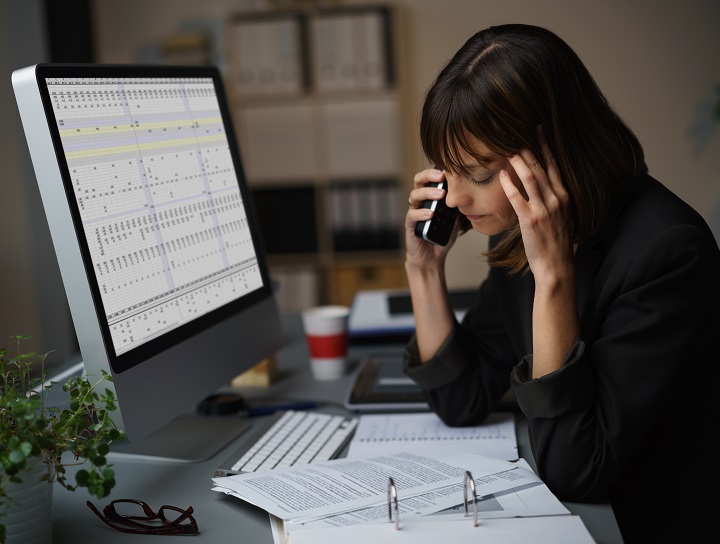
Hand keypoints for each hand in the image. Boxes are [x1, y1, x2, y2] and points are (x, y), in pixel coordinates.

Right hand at [405, 168, 458, 269]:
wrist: (432, 257)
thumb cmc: (442, 236)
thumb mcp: (455, 218)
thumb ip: (458, 206)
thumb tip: (470, 194)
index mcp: (430, 197)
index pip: (430, 178)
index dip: (437, 171)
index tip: (450, 170)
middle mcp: (420, 201)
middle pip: (418, 180)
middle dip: (429, 176)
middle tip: (442, 177)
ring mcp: (414, 212)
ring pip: (414, 195)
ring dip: (428, 193)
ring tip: (440, 195)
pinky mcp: (410, 225)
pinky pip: (412, 215)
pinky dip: (421, 213)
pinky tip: (430, 214)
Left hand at [499, 126, 573, 282]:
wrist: (557, 266)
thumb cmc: (556, 244)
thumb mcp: (562, 217)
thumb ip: (554, 200)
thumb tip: (544, 186)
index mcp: (564, 197)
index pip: (554, 165)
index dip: (545, 146)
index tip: (537, 131)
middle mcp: (556, 199)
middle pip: (541, 167)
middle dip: (530, 147)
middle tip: (518, 131)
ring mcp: (544, 209)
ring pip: (530, 178)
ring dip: (519, 160)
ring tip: (508, 146)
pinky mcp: (531, 220)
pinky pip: (518, 198)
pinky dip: (509, 184)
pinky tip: (501, 174)